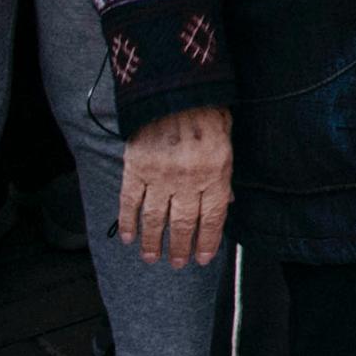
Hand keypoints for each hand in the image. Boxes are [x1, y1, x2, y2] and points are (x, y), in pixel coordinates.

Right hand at [118, 107, 231, 268]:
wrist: (175, 91)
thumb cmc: (207, 114)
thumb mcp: (227, 142)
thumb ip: (224, 175)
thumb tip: (227, 203)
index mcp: (215, 173)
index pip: (212, 218)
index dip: (207, 242)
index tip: (202, 259)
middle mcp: (188, 179)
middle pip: (184, 224)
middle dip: (180, 248)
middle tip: (177, 264)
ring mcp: (159, 176)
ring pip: (155, 219)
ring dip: (153, 242)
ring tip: (152, 257)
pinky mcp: (135, 170)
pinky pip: (130, 203)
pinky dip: (128, 223)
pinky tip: (129, 238)